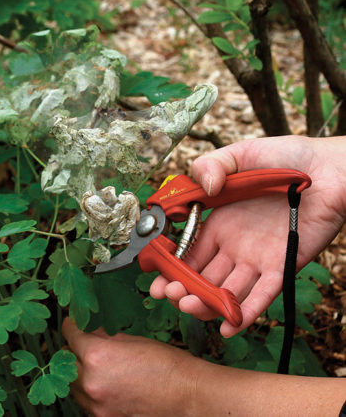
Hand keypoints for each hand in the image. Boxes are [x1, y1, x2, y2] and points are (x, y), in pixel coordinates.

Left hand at [62, 317, 345, 416]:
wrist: (191, 399)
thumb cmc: (169, 366)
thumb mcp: (134, 342)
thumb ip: (105, 338)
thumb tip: (90, 333)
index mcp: (97, 356)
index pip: (70, 336)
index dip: (72, 327)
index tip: (74, 325)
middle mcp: (91, 382)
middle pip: (67, 363)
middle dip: (75, 353)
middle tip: (85, 347)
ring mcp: (96, 406)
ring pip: (75, 386)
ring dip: (81, 376)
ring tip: (100, 369)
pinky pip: (88, 404)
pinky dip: (93, 394)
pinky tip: (108, 387)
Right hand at [151, 136, 345, 336]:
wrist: (331, 168)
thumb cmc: (287, 157)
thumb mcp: (239, 154)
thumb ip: (211, 165)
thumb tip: (205, 187)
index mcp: (219, 223)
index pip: (189, 253)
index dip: (170, 267)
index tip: (154, 278)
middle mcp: (235, 246)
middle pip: (203, 276)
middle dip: (182, 289)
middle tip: (168, 294)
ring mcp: (258, 259)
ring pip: (227, 290)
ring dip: (206, 303)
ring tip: (188, 307)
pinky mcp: (283, 266)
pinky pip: (263, 294)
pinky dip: (245, 312)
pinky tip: (227, 327)